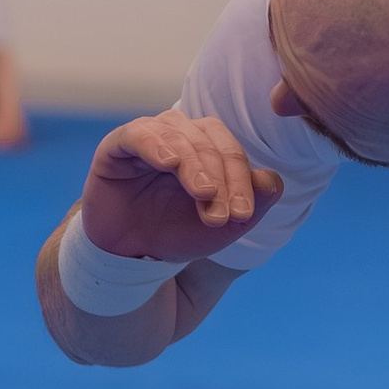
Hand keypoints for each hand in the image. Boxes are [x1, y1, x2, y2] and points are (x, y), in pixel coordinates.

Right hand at [80, 111, 279, 264]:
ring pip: (178, 135)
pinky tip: (169, 163)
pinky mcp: (117, 146)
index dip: (240, 180)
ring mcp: (148, 136)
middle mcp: (179, 134)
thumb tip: (271, 180)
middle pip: (208, 140)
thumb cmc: (178, 232)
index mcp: (207, 146)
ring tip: (204, 194)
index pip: (230, 150)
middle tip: (220, 215)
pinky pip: (138, 135)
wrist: (133, 254)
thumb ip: (253, 202)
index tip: (242, 215)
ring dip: (194, 165)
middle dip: (219, 178)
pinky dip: (156, 145)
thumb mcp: (224, 225)